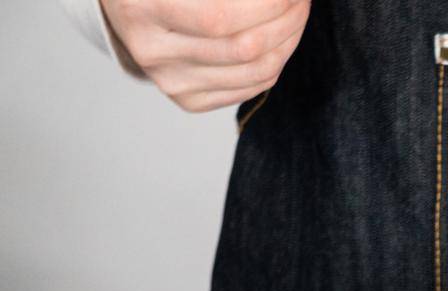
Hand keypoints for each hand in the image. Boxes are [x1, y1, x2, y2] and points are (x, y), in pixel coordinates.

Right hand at [99, 0, 309, 112]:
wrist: (126, 3)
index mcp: (141, 6)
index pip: (220, 17)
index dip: (268, 4)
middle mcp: (152, 51)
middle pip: (245, 47)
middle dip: (287, 19)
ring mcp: (170, 81)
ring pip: (256, 70)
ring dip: (290, 39)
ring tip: (296, 13)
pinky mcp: (189, 99)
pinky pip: (252, 87)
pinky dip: (278, 61)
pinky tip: (281, 38)